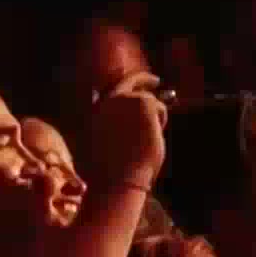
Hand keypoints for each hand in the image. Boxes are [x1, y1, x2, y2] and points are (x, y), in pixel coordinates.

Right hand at [87, 74, 167, 188]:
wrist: (118, 178)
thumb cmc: (112, 172)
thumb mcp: (107, 147)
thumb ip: (115, 126)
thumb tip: (133, 118)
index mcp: (95, 111)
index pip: (112, 89)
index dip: (126, 85)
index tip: (133, 86)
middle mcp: (108, 100)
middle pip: (131, 80)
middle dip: (144, 78)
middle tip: (156, 81)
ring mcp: (125, 99)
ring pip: (149, 101)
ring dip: (153, 118)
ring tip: (145, 142)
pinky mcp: (143, 102)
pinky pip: (159, 108)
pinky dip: (160, 123)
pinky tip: (150, 139)